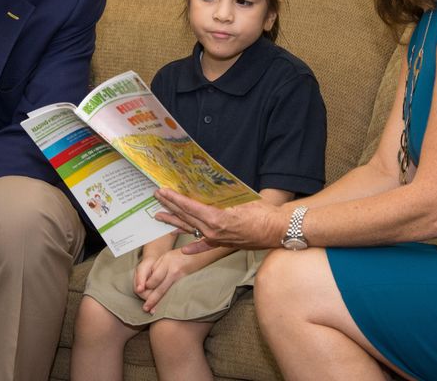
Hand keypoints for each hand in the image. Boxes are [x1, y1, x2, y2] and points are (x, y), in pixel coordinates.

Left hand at [136, 247, 198, 313]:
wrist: (199, 254)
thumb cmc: (180, 255)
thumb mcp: (166, 256)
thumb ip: (157, 267)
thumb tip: (148, 281)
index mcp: (168, 263)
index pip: (155, 278)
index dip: (148, 286)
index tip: (143, 290)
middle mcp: (174, 272)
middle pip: (161, 289)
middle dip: (152, 300)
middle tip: (145, 308)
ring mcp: (181, 279)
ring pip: (168, 294)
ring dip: (160, 303)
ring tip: (153, 311)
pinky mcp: (186, 284)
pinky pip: (175, 294)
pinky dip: (170, 301)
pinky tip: (166, 307)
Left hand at [154, 188, 285, 252]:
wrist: (279, 230)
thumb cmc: (263, 213)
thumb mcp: (241, 200)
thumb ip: (222, 197)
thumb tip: (207, 188)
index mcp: (216, 219)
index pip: (189, 207)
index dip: (174, 198)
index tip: (163, 191)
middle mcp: (213, 232)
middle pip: (186, 217)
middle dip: (170, 206)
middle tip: (157, 197)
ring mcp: (217, 240)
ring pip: (191, 229)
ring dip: (174, 223)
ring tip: (160, 217)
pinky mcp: (224, 244)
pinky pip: (205, 246)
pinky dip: (195, 247)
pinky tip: (184, 249)